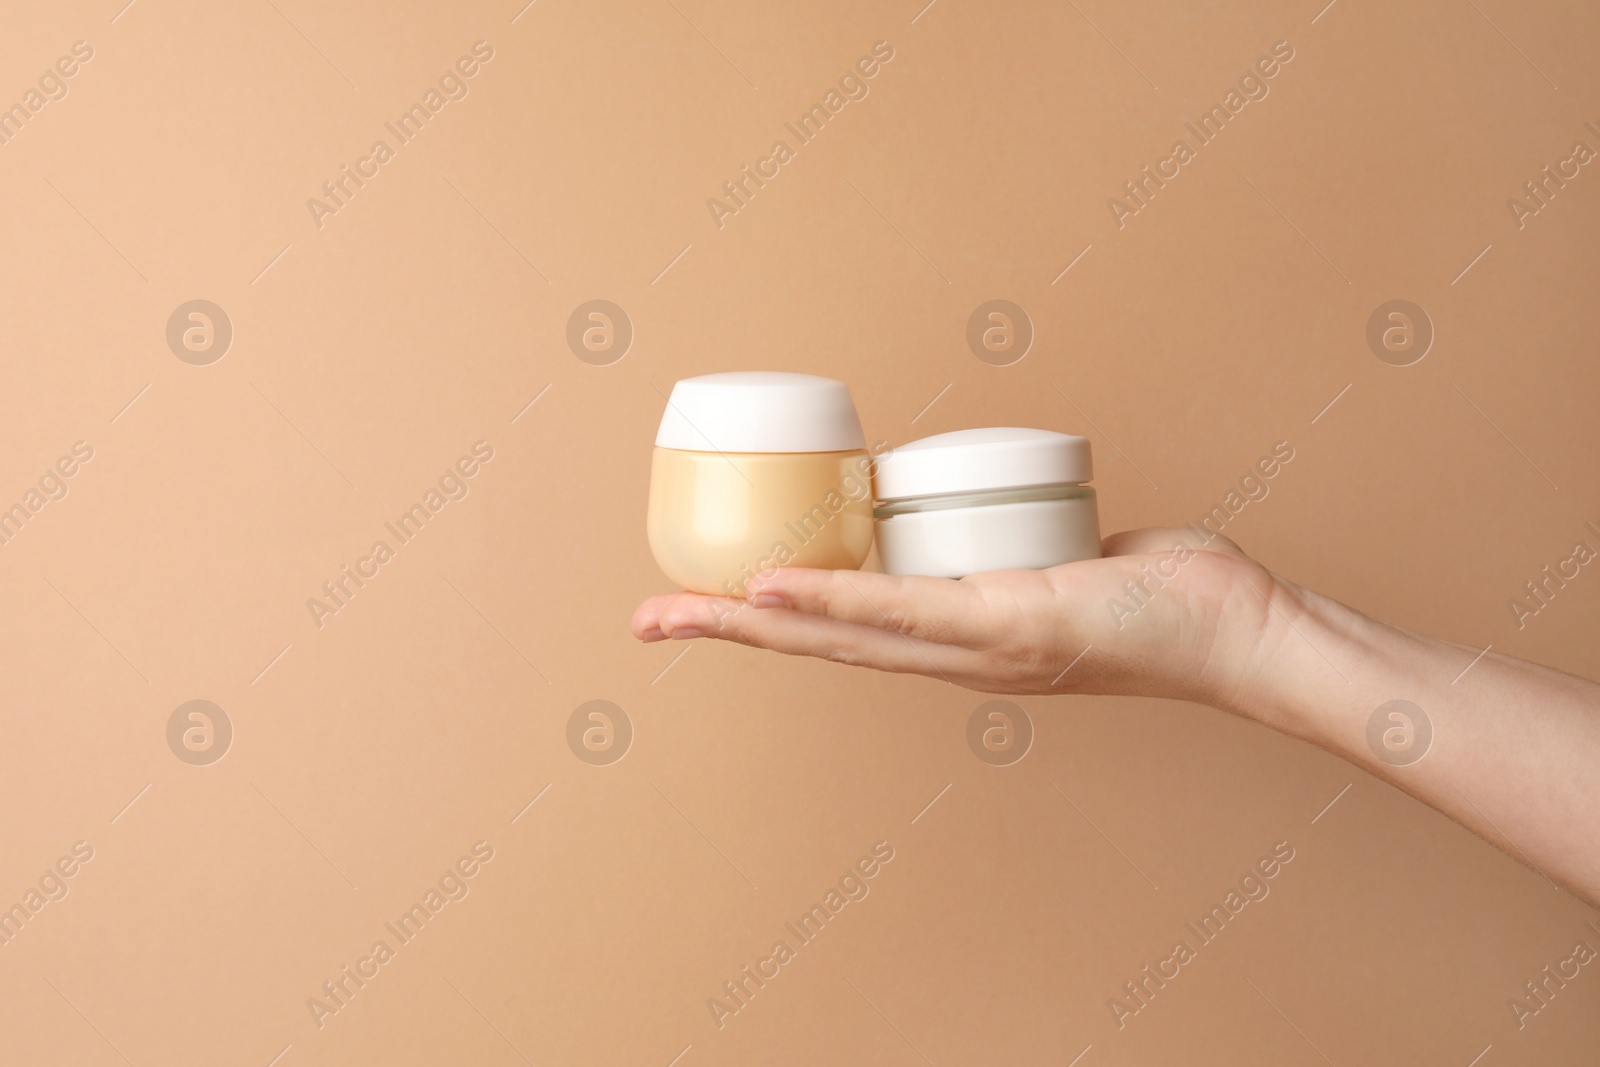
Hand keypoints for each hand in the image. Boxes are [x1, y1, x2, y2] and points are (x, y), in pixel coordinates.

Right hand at [631, 527, 1279, 704]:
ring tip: (680, 608)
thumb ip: (1021, 550)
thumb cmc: (1167, 597)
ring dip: (755, 619)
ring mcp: (978, 647)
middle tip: (646, 619)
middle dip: (726, 629)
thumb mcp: (1066, 565)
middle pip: (820, 643)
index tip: (702, 601)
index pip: (845, 629)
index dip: (768, 618)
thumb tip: (998, 514)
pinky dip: (834, 603)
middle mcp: (955, 657)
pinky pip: (904, 611)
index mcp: (959, 640)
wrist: (1242, 633)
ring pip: (844, 633)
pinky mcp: (1011, 627)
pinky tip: (775, 591)